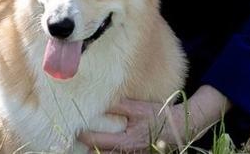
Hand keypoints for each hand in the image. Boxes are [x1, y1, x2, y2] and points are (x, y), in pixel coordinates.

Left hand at [78, 86, 229, 152]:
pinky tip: (96, 145)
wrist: (179, 128)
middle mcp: (126, 153)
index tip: (71, 123)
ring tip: (80, 141)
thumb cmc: (159, 116)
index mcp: (125, 141)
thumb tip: (98, 100)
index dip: (81, 132)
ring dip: (92, 149)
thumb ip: (118, 106)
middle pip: (95, 153)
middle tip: (70, 134)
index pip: (94, 139)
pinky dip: (103, 150)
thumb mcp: (139, 108)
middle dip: (83, 144)